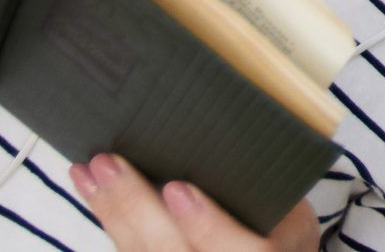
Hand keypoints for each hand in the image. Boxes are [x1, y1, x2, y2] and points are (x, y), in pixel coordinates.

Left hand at [71, 154, 318, 250]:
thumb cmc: (281, 240)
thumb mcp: (294, 218)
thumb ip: (267, 195)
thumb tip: (231, 142)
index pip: (241, 251)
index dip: (206, 224)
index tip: (177, 188)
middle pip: (171, 251)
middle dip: (136, 208)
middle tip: (112, 165)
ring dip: (110, 211)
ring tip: (90, 171)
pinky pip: (128, 251)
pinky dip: (109, 220)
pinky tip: (92, 190)